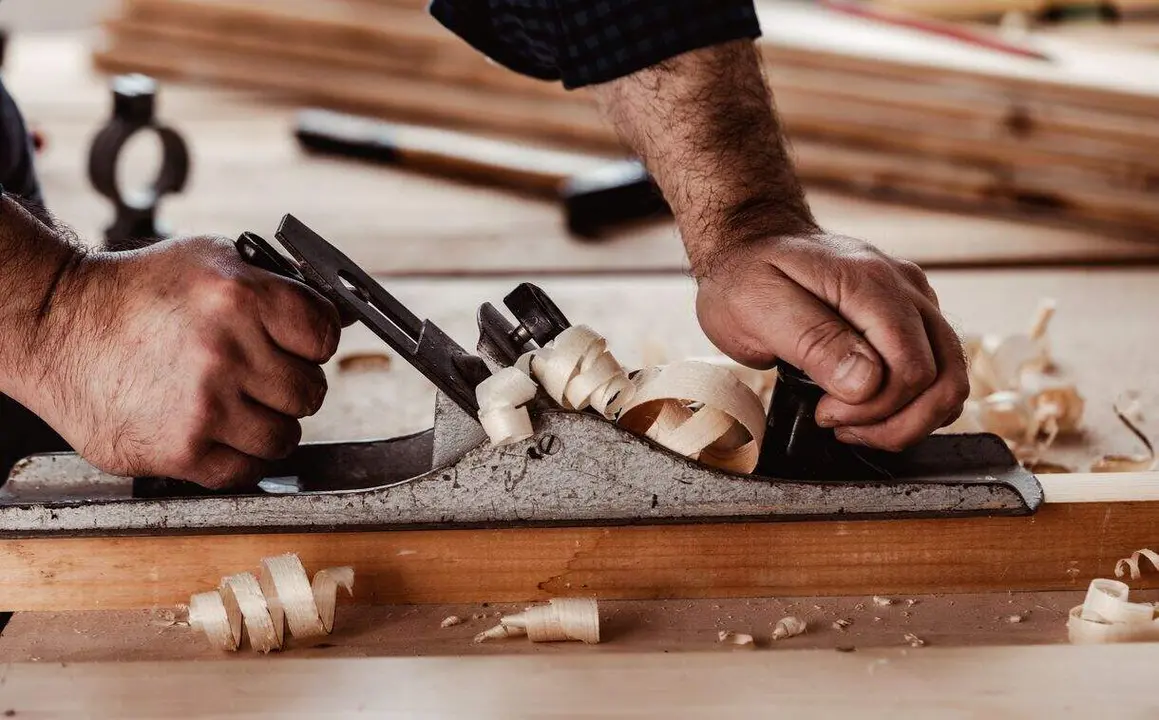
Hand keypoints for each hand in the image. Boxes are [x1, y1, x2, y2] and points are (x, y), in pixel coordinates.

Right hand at [31, 236, 339, 487]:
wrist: (57, 327)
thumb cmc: (137, 292)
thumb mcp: (212, 259)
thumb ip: (279, 283)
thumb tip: (341, 316)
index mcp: (242, 297)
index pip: (325, 335)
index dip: (313, 341)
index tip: (298, 345)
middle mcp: (227, 352)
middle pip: (310, 391)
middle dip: (290, 384)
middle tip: (258, 375)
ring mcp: (205, 406)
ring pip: (285, 436)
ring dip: (268, 424)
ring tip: (236, 403)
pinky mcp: (182, 450)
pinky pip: (247, 470)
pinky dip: (240, 457)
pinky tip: (218, 430)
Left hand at [694, 232, 968, 450]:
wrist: (752, 242)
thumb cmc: (747, 275)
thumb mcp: (758, 307)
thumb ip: (814, 342)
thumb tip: (867, 383)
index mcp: (870, 283)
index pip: (911, 367)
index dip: (873, 407)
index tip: (824, 412)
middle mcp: (906, 288)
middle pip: (942, 379)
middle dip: (893, 422)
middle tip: (837, 424)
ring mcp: (916, 300)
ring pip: (950, 380)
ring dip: (908, 420)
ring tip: (854, 424)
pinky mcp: (914, 316)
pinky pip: (937, 371)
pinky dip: (911, 404)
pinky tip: (867, 407)